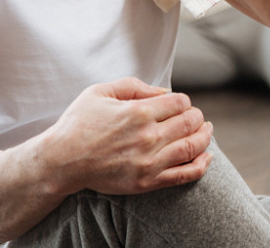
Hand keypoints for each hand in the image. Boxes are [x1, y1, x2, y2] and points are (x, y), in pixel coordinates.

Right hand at [41, 77, 212, 195]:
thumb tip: (165, 92)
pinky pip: (184, 175)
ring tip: (206, 131)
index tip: (180, 104)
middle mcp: (147, 137)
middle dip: (197, 117)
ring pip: (192, 147)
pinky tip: (207, 156)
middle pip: (190, 123)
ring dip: (204, 137)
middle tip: (195, 116)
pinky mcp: (147, 182)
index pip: (180, 102)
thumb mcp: (101, 92)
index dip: (184, 101)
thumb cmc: (79, 124)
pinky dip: (201, 165)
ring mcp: (149, 162)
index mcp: (138, 112)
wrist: (61, 162)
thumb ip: (135, 86)